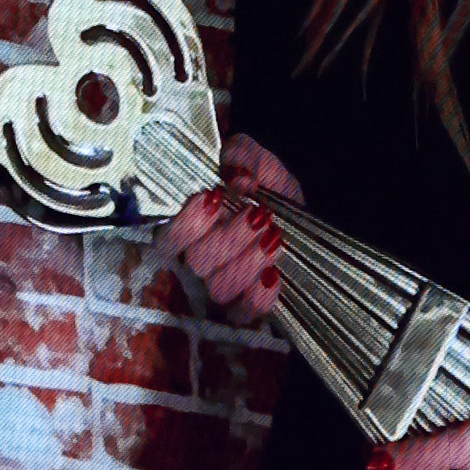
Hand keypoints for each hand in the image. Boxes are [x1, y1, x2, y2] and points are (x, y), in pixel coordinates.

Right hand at [156, 134, 301, 326]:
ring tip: (274, 238)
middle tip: (259, 216)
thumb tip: (235, 170)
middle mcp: (201, 260)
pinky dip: (259, 296)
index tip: (215, 197)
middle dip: (229, 238)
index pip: (167, 238)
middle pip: (197, 262)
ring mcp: (222, 288)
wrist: (302, 225)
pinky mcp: (246, 309)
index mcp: (192, 227)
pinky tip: (274, 275)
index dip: (186, 224)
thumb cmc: (271, 194)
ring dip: (247, 263)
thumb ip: (244, 155)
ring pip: (218, 289)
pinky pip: (244, 314)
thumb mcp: (262, 165)